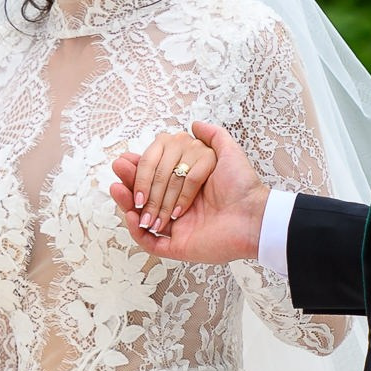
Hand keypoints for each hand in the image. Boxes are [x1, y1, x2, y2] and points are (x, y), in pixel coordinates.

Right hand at [109, 120, 266, 263]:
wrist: (252, 215)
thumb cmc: (242, 187)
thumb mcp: (227, 153)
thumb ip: (213, 137)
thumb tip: (194, 124)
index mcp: (186, 186)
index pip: (155, 175)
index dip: (140, 167)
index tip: (127, 158)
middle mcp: (178, 206)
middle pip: (144, 194)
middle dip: (130, 181)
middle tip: (120, 169)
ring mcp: (176, 228)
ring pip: (141, 216)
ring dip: (126, 202)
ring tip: (117, 188)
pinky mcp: (176, 247)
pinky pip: (148, 242)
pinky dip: (136, 230)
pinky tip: (132, 214)